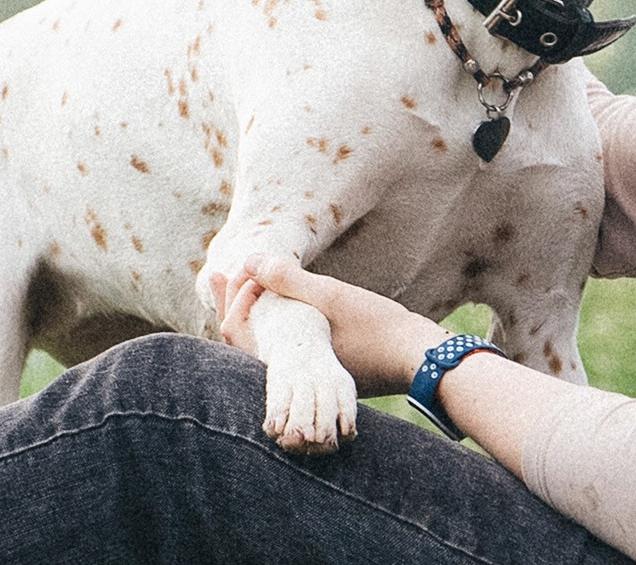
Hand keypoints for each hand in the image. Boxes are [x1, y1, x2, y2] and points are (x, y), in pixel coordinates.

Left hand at [212, 255, 446, 395]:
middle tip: (218, 276)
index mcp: (287, 357)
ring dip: (253, 316)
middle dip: (233, 306)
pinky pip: (287, 350)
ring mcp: (309, 376)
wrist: (416, 358)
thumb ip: (290, 280)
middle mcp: (292, 374)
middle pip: (246, 340)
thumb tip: (249, 261)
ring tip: (242, 290)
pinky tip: (278, 309)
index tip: (224, 271)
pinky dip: (274, 326)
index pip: (237, 334)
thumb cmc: (374, 326)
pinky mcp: (326, 373)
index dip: (227, 300)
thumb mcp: (331, 296)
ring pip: (266, 346)